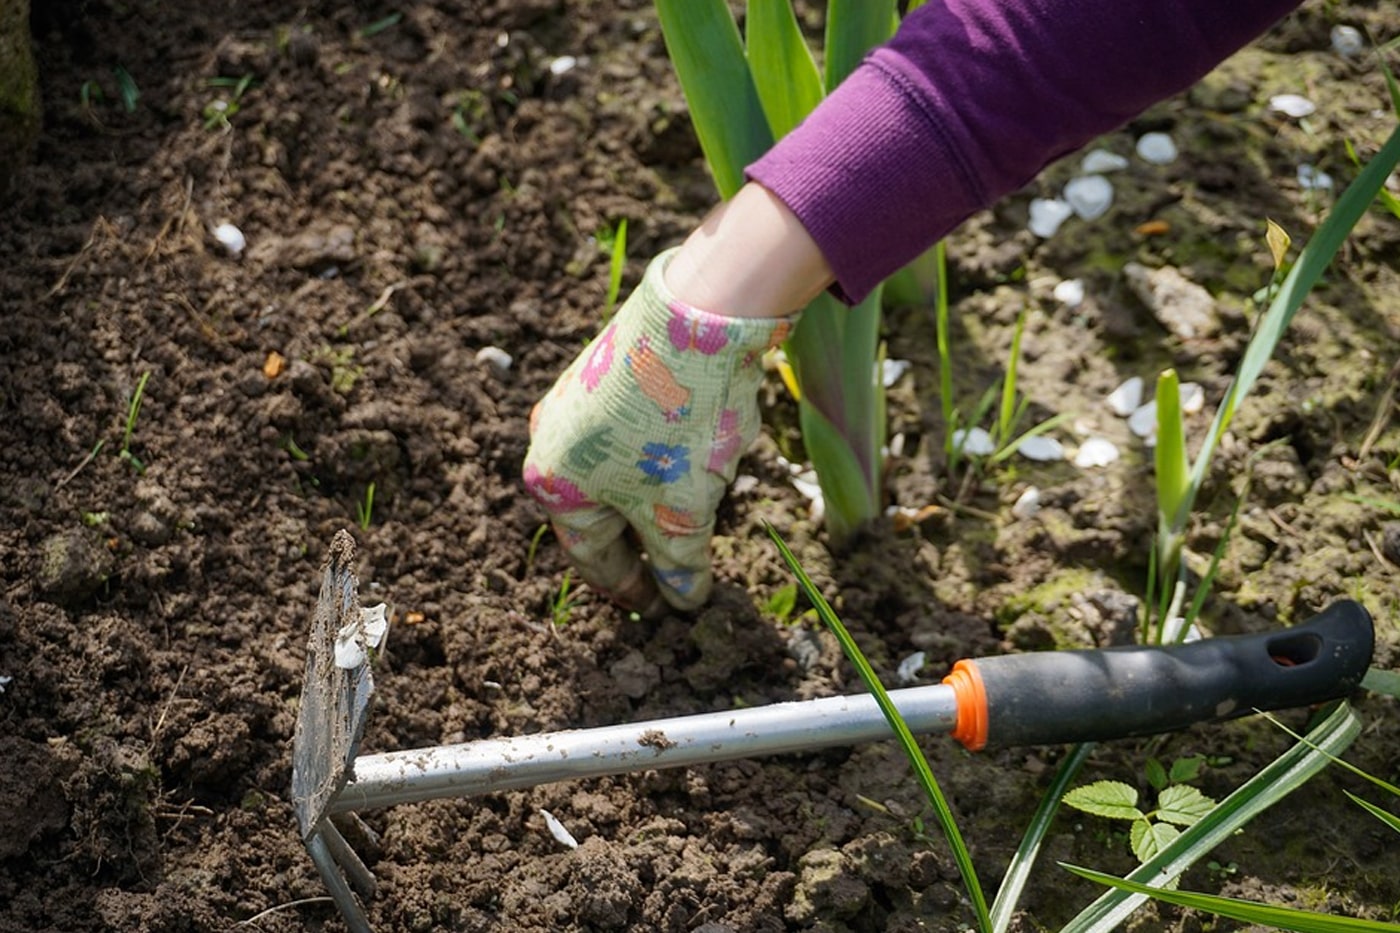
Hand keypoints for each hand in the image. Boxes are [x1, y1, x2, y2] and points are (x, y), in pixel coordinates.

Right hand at [523, 249, 796, 613]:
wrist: (699, 316)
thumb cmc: (677, 426)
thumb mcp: (682, 513)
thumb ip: (680, 566)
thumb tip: (684, 600)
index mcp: (553, 485)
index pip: (593, 558)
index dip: (632, 590)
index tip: (663, 610)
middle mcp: (551, 441)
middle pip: (602, 514)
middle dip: (643, 544)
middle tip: (677, 572)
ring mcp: (576, 400)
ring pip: (619, 472)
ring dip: (655, 499)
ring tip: (696, 515)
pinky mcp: (608, 370)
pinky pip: (631, 435)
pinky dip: (661, 459)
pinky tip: (697, 458)